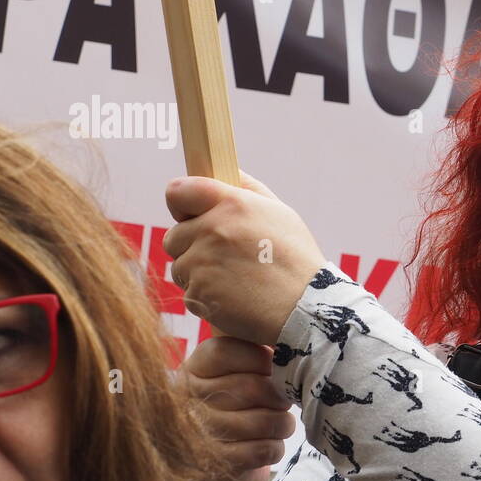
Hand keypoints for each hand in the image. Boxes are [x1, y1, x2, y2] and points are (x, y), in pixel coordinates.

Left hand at [163, 170, 324, 344]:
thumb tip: (223, 172)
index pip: (177, 192)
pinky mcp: (199, 293)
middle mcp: (212, 230)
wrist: (306, 308)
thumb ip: (247, 189)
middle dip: (192, 248)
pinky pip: (190, 294)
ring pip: (180, 268)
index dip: (180, 205)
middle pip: (174, 237)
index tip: (190, 216)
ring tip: (236, 281)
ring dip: (199, 275)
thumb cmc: (296, 259)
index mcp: (231, 204)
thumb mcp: (280, 213)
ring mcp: (202, 263)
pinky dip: (207, 299)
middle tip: (226, 260)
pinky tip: (234, 299)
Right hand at [182, 336, 296, 480]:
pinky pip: (263, 450)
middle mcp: (187, 398)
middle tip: (283, 401)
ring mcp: (198, 434)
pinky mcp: (216, 464)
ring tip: (281, 424)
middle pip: (251, 388)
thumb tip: (289, 344)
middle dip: (280, 396)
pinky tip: (270, 445)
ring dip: (282, 424)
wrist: (216, 464)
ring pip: (263, 421)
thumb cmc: (235, 408)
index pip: (227, 351)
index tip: (275, 368)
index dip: (262, 359)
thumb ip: (256, 356)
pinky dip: (275, 448)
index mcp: (193, 368)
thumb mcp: (237, 374)